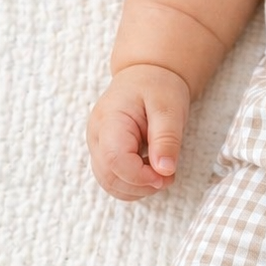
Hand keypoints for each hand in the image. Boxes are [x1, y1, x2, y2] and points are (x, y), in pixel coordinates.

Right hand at [86, 64, 190, 200]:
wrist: (146, 76)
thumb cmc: (157, 87)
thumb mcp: (169, 108)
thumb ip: (166, 139)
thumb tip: (165, 170)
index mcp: (110, 120)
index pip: (114, 160)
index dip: (140, 176)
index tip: (166, 175)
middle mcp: (96, 136)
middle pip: (109, 177)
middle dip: (142, 186)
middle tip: (168, 175)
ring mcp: (97, 147)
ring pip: (109, 184)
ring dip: (138, 189)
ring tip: (161, 173)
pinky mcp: (104, 155)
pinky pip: (113, 180)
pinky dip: (133, 185)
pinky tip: (150, 172)